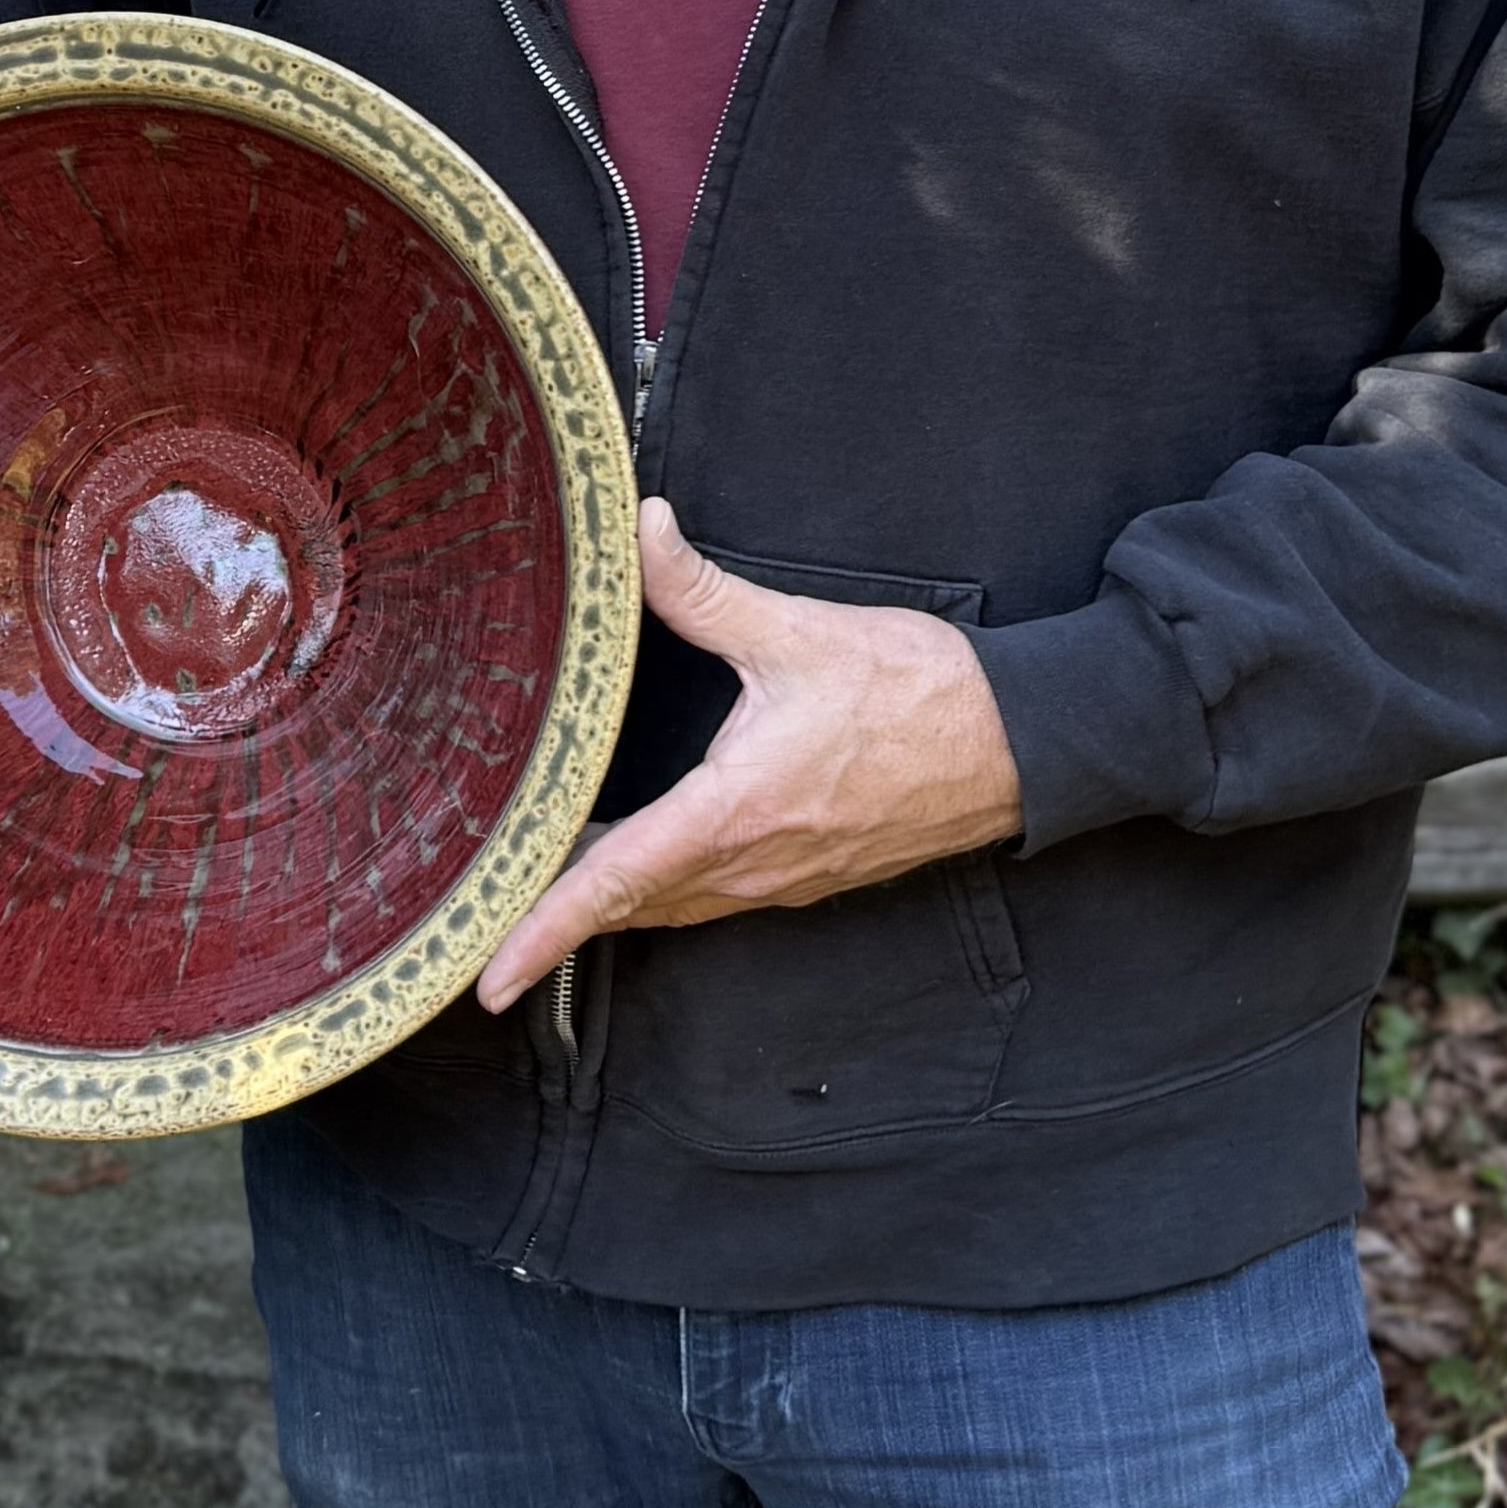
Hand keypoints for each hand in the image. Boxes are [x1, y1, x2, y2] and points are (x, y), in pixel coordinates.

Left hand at [473, 501, 1021, 1011]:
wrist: (1018, 743)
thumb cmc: (916, 691)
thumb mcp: (798, 632)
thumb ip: (703, 591)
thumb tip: (640, 531)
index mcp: (735, 813)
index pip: (615, 882)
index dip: (544, 929)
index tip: (488, 976)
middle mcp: (753, 865)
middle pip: (632, 905)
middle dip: (557, 915)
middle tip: (488, 911)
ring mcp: (785, 879)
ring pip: (673, 906)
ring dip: (612, 901)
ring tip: (547, 880)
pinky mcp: (811, 875)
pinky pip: (716, 899)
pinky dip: (664, 891)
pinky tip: (646, 861)